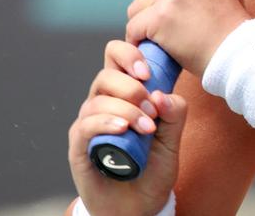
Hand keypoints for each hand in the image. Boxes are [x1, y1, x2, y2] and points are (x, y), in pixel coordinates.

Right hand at [68, 40, 186, 214]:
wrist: (138, 206)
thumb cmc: (152, 169)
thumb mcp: (173, 140)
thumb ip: (174, 114)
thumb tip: (163, 94)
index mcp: (124, 94)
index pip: (117, 57)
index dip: (130, 54)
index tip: (149, 72)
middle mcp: (103, 104)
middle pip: (106, 75)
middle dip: (131, 87)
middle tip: (152, 109)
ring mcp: (89, 124)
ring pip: (98, 100)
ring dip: (126, 110)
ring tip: (146, 128)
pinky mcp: (79, 146)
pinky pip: (85, 125)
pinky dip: (105, 123)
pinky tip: (122, 129)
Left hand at [126, 0, 250, 74]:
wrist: (234, 52)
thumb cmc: (225, 29)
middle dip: (147, 4)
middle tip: (163, 22)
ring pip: (135, 7)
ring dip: (143, 24)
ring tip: (162, 36)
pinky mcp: (159, 17)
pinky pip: (133, 27)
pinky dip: (139, 40)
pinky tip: (153, 46)